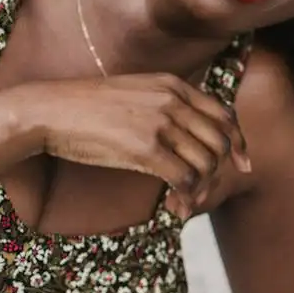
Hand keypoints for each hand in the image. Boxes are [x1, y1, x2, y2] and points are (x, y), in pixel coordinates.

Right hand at [14, 74, 251, 218]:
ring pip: (206, 163)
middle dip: (218, 174)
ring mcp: (160, 122)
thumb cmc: (87, 108)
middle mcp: (173, 100)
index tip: (244, 165)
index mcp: (174, 85)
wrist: (49, 110)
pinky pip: (185, 178)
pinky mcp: (145, 147)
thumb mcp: (136, 93)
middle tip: (202, 194)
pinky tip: (175, 207)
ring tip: (184, 204)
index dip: (239, 143)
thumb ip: (166, 106)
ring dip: (201, 191)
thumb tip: (189, 137)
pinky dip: (187, 197)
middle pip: (219, 143)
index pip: (224, 115)